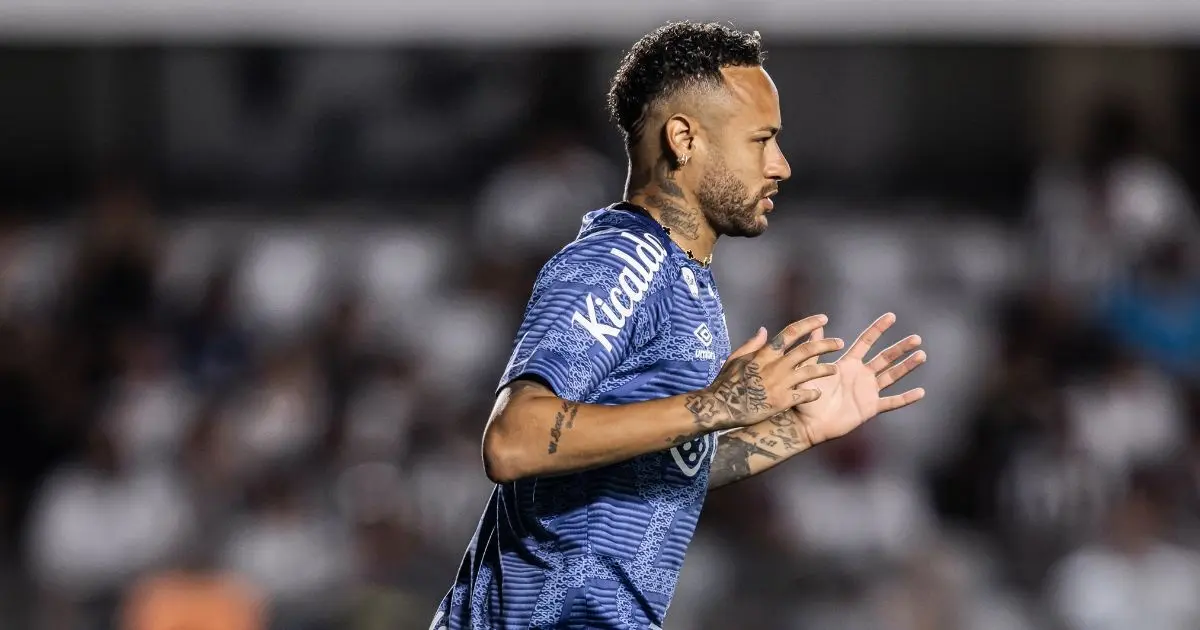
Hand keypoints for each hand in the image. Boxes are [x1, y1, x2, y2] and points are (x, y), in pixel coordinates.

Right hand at [685, 315, 843, 430]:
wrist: (721, 407)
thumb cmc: (726, 382)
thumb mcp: (736, 358)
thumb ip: (752, 344)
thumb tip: (764, 329)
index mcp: (765, 353)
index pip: (791, 332)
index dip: (809, 323)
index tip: (824, 319)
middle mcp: (776, 365)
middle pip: (807, 350)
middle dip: (827, 344)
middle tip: (840, 343)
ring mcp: (781, 383)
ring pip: (811, 372)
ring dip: (826, 370)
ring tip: (835, 370)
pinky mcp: (783, 401)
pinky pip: (805, 395)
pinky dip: (813, 393)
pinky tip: (818, 393)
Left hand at [793, 312, 925, 445]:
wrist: (807, 424)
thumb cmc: (805, 396)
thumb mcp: (809, 369)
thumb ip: (814, 349)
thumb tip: (813, 326)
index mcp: (847, 364)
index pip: (866, 342)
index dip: (878, 329)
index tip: (891, 316)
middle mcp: (860, 375)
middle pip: (885, 357)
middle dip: (900, 348)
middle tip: (916, 338)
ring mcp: (867, 392)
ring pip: (892, 376)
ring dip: (907, 366)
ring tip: (922, 355)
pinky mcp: (870, 408)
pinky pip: (891, 402)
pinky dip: (906, 398)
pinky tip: (921, 392)